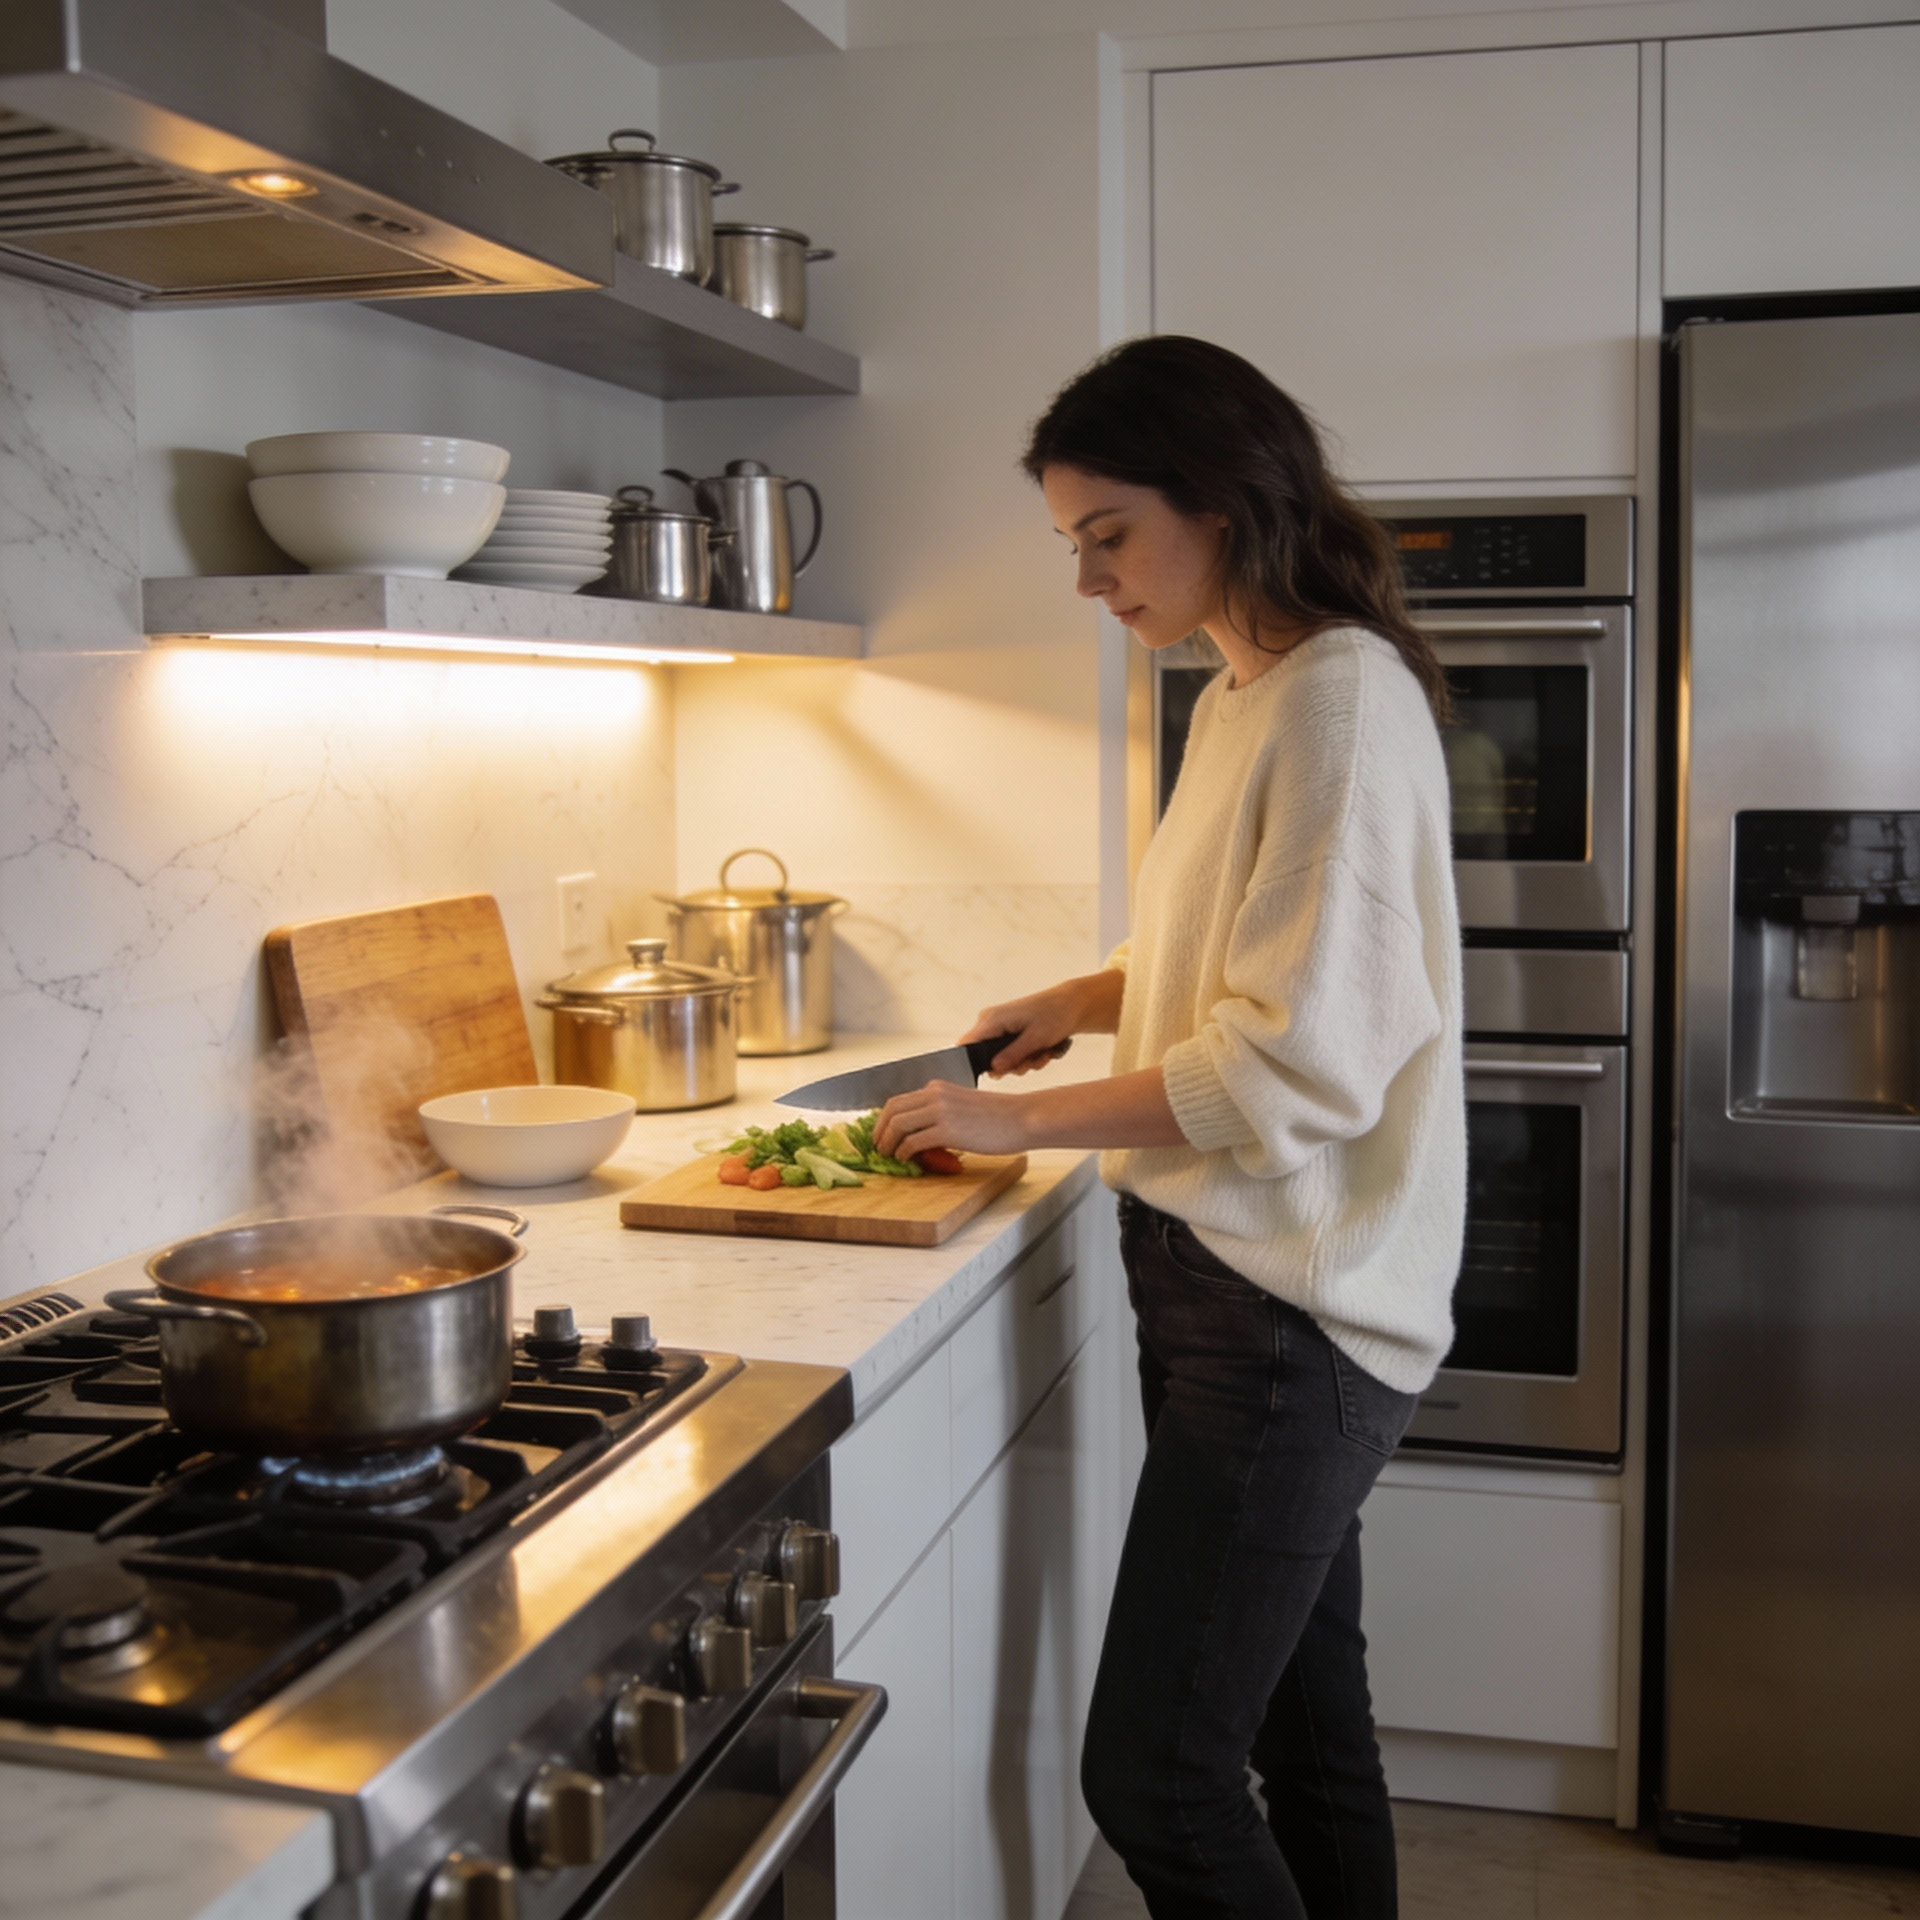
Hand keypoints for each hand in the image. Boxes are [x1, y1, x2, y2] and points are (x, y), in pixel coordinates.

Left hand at [875, 1081, 1031, 1159]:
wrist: (1021, 1118)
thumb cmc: (999, 1115)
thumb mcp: (963, 1104)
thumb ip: (941, 1110)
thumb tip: (923, 1131)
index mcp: (938, 1088)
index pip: (899, 1100)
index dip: (884, 1119)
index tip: (881, 1133)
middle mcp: (935, 1095)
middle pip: (892, 1110)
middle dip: (880, 1130)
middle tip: (878, 1146)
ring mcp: (940, 1112)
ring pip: (898, 1124)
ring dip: (888, 1142)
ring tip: (888, 1155)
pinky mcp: (947, 1130)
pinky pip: (913, 1141)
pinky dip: (904, 1152)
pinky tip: (906, 1158)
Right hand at [961, 971, 1120, 1076]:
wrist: (1072, 1005)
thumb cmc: (1055, 1015)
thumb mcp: (1035, 1039)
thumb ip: (1012, 1055)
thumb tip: (993, 1070)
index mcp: (991, 1019)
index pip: (966, 1046)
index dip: (974, 1064)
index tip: (998, 1072)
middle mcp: (990, 1022)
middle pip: (987, 1058)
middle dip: (1012, 1065)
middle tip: (1033, 1061)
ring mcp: (1000, 1028)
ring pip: (1002, 1059)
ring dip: (1024, 1062)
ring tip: (1043, 1053)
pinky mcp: (1009, 1033)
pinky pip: (1012, 1054)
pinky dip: (1028, 1056)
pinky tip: (1043, 1050)